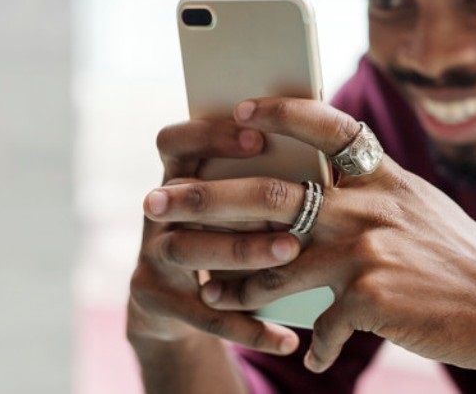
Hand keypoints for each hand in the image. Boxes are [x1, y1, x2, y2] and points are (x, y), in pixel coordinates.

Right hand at [127, 118, 301, 354]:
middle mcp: (159, 210)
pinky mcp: (155, 299)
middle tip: (288, 206)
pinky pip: (203, 314)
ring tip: (291, 252)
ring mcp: (152, 254)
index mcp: (178, 175)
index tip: (258, 138)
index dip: (211, 136)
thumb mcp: (235, 200)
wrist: (178, 299)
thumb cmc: (227, 230)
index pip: (176, 141)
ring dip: (243, 251)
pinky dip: (248, 327)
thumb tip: (323, 167)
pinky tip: (286, 339)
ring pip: (188, 250)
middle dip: (238, 199)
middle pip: (183, 195)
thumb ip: (262, 179)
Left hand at [144, 98, 475, 372]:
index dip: (283, 111)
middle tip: (159, 203)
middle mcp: (371, 203)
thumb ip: (374, 199)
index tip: (243, 110)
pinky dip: (312, 343)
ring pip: (273, 262)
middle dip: (205, 198)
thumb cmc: (464, 262)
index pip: (329, 125)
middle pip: (271, 191)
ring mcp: (368, 247)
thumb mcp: (422, 212)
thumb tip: (323, 200)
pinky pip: (317, 322)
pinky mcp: (369, 295)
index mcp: (386, 177)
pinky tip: (312, 353)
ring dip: (237, 283)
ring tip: (215, 292)